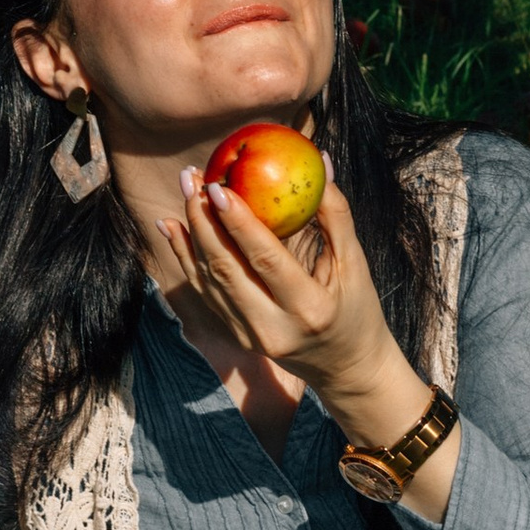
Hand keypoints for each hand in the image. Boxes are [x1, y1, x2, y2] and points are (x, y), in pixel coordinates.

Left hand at [160, 171, 432, 455]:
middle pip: (225, 269)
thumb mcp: (356, 265)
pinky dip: (185, 257)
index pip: (265, 260)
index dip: (238, 222)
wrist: (346, 369)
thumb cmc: (357, 309)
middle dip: (203, 219)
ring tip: (186, 188)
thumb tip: (321, 160)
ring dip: (190, 232)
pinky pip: (203, 292)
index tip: (219, 185)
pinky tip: (172, 225)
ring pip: (207, 280)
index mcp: (308, 309)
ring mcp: (248, 336)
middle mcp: (272, 327)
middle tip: (193, 177)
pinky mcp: (235, 336)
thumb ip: (336, 215)